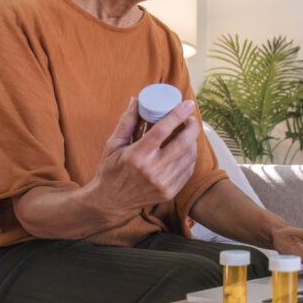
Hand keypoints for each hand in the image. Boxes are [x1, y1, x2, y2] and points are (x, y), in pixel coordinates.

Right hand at [85, 97, 199, 223]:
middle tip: (190, 119)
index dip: (178, 114)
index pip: (163, 129)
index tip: (188, 103)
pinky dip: (190, 157)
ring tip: (188, 133)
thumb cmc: (111, 170)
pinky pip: (188, 171)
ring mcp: (163, 183)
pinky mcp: (169, 193)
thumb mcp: (113, 144)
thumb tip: (136, 100)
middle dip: (192, 127)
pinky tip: (186, 150)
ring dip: (193, 141)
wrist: (110, 202)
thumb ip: (126, 122)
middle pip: (183, 143)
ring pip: (189, 157)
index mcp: (137, 155)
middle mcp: (152, 170)